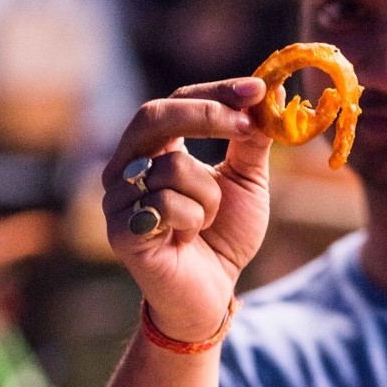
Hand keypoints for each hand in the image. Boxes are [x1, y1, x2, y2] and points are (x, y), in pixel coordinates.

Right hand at [101, 77, 270, 342]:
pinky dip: (193, 220)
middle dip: (206, 115)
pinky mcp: (120, 231)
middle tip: (246, 126)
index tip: (258, 90)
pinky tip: (190, 238)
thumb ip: (250, 141)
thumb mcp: (245, 182)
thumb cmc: (223, 238)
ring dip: (209, 197)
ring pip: (173, 167)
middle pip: (155, 116)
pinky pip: (165, 205)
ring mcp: (118, 199)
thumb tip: (268, 97)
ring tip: (206, 222)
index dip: (216, 91)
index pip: (177, 101)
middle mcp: (126, 167)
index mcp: (153, 149)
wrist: (210, 296)